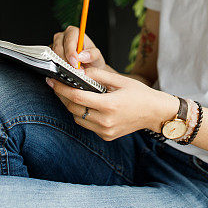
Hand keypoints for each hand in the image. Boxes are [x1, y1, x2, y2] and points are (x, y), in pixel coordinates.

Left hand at [45, 66, 175, 140]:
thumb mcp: (120, 80)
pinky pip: (87, 125)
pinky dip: (83, 114)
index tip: (52, 80)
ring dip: (72, 106)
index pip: (77, 97)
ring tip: (71, 94)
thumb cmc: (140, 94)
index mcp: (109, 105)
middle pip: (73, 108)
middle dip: (63, 96)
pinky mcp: (106, 136)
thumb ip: (98, 75)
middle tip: (57, 84)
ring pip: (78, 118)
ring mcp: (105, 131)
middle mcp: (105, 121)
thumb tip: (79, 71)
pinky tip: (87, 105)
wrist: (155, 113)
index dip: (61, 88)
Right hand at [51, 26, 106, 69]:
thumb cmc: (92, 59)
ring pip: (54, 56)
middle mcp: (62, 37)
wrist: (89, 67)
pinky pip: (51, 62)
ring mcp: (55, 46)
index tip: (76, 64)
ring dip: (63, 66)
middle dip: (66, 61)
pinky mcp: (51, 55)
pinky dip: (58, 68)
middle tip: (75, 71)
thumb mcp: (97, 56)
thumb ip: (92, 54)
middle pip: (58, 48)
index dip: (71, 52)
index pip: (69, 40)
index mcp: (73, 32)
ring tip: (74, 71)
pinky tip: (67, 72)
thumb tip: (82, 56)